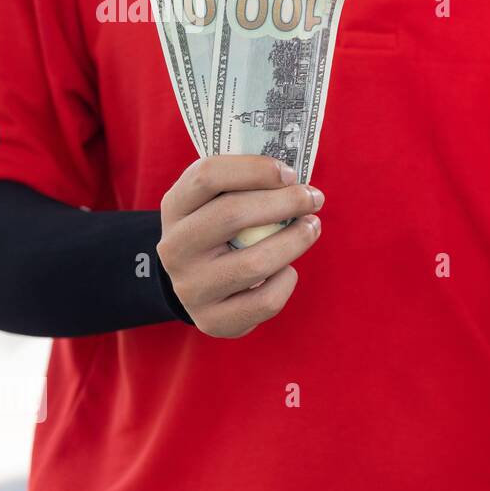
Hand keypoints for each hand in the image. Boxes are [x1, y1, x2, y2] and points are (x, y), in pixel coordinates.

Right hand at [157, 155, 323, 337]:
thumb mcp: (218, 201)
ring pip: (256, 263)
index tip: (290, 173)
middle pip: (233, 215)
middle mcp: (174, 248)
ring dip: (295, 241)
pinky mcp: (212, 320)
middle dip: (285, 202)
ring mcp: (190, 288)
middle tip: (314, 198)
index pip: (207, 176)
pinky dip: (286, 281)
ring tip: (312, 227)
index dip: (254, 169)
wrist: (199, 285)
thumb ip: (246, 185)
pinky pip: (266, 300)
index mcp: (174, 207)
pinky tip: (286, 270)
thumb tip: (294, 179)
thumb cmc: (222, 231)